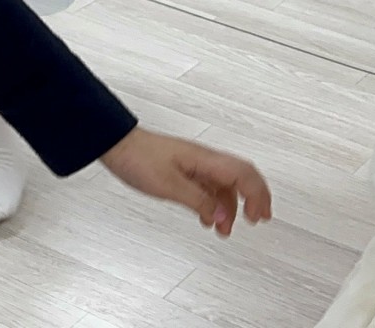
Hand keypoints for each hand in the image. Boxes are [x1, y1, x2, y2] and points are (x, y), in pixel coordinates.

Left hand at [102, 127, 271, 236]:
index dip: (258, 196)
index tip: (259, 216)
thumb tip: (222, 216)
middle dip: (254, 198)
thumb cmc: (137, 158)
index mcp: (206, 160)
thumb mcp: (169, 186)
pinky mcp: (184, 169)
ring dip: (229, 207)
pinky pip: (208, 186)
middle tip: (259, 219)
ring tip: (224, 229)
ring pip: (224, 185)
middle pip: (242, 177)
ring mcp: (194, 164)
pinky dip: (213, 203)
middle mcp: (204, 160)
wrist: (115, 145)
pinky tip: (206, 217)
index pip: (245, 175)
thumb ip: (199, 201)